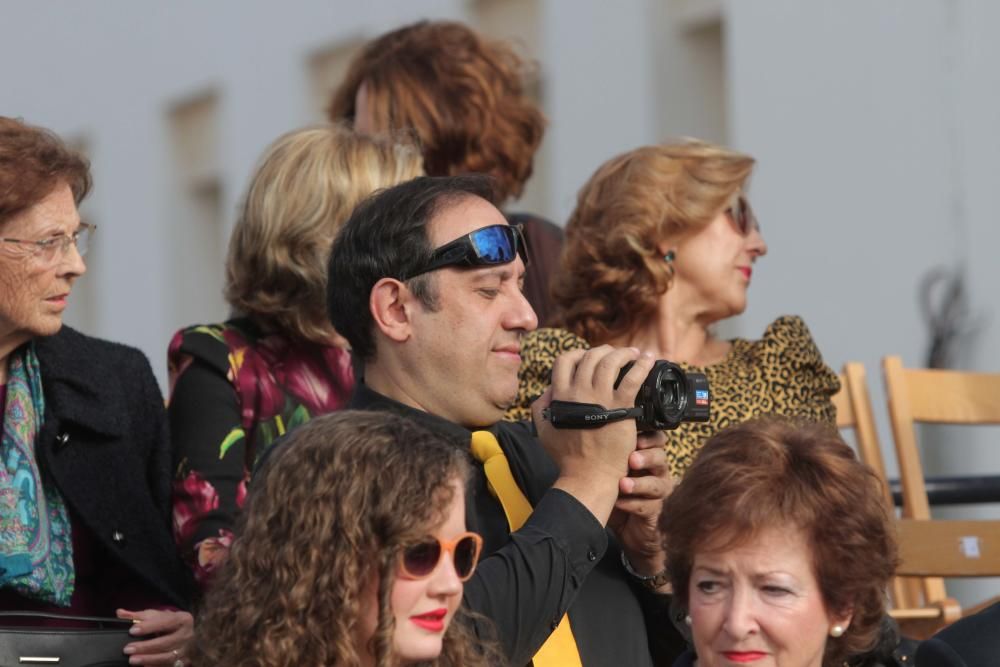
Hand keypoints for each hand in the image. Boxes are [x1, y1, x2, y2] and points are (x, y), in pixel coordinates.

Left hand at [118, 608, 193, 665]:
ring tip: (132, 660)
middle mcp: (186, 635)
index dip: (149, 626)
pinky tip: (143, 666)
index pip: (166, 622)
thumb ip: (138, 615)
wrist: (184, 633)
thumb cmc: (168, 623)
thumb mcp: (156, 615)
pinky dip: (155, 666)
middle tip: (128, 649)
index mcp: (183, 619)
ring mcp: (185, 649)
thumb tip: (120, 613)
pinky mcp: (182, 661)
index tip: (132, 630)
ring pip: (168, 656)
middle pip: (167, 642)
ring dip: (149, 659)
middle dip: (146, 646)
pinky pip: (169, 666)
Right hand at [532, 346, 655, 523]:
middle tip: (617, 354)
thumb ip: (541, 406)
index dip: (577, 354)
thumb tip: (548, 390)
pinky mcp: (621, 407)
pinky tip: (649, 361)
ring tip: (636, 354)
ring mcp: (600, 399)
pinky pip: (633, 378)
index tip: (589, 358)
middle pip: (591, 357)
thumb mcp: (543, 429)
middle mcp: (578, 392)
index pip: (564, 360)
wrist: (587, 476)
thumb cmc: (567, 456)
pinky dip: (642, 365)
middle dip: (605, 351)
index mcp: (560, 396)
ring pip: (612, 362)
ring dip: (625, 353)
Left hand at [609, 429, 674, 576]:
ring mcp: (658, 493)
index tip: (634, 437)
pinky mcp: (655, 512)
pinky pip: (648, 507)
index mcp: (647, 458)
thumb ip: (605, 455)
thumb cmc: (615, 492)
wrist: (625, 529)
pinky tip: (618, 503)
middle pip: (661, 458)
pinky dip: (632, 504)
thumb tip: (583, 434)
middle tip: (631, 460)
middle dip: (647, 457)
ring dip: (639, 483)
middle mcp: (657, 472)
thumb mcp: (610, 472)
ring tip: (622, 484)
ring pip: (657, 484)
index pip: (658, 440)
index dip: (650, 437)